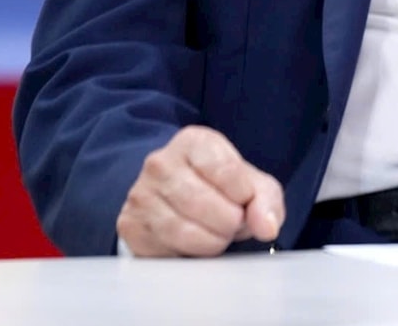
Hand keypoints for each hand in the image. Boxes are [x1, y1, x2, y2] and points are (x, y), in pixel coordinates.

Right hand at [116, 126, 285, 256]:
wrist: (175, 197)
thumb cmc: (218, 188)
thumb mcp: (251, 184)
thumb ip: (266, 200)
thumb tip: (266, 226)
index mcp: (193, 141)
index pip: (228, 172)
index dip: (244, 195)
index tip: (243, 200)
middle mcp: (160, 163)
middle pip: (205, 204)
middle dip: (229, 222)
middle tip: (232, 223)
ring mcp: (141, 195)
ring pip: (185, 232)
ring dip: (212, 242)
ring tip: (216, 233)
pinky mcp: (131, 226)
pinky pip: (167, 252)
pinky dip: (189, 255)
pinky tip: (193, 242)